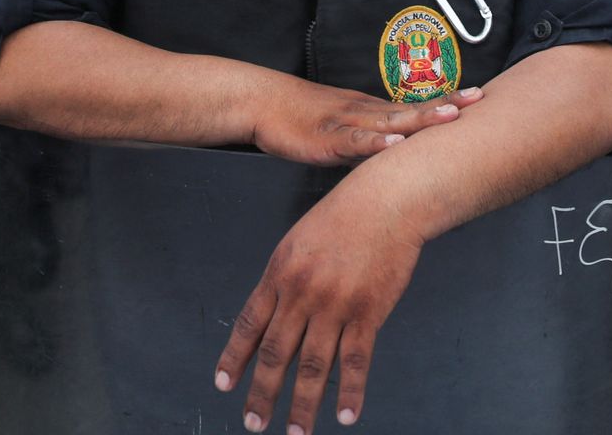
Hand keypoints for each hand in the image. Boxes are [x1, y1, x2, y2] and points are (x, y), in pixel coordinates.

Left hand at [215, 187, 421, 432]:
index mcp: (280, 273)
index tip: (224, 385)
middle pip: (277, 354)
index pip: (249, 324)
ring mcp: (335, 305)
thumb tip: (271, 315)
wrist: (387, 201)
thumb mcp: (299, 240)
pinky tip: (344, 415)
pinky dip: (349, 392)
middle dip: (263, 394)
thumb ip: (284, 279)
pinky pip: (355, 361)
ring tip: (296, 433)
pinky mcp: (367, 313)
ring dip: (302, 405)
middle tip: (254, 423)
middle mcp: (302, 293)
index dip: (236, 358)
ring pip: (313, 366)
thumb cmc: (344, 215)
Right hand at [249, 77, 482, 166]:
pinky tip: (394, 144)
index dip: (446, 103)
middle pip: (411, 108)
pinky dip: (375, 142)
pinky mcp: (327, 137)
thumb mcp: (343, 130)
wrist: (262, 103)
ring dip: (421, 118)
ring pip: (389, 120)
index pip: (414, 106)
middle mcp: (365, 112)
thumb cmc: (301, 118)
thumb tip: (397, 158)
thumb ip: (370, 143)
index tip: (478, 99)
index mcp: (371, 112)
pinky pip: (354, 141)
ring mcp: (347, 123)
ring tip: (451, 117)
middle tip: (478, 100)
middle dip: (446, 106)